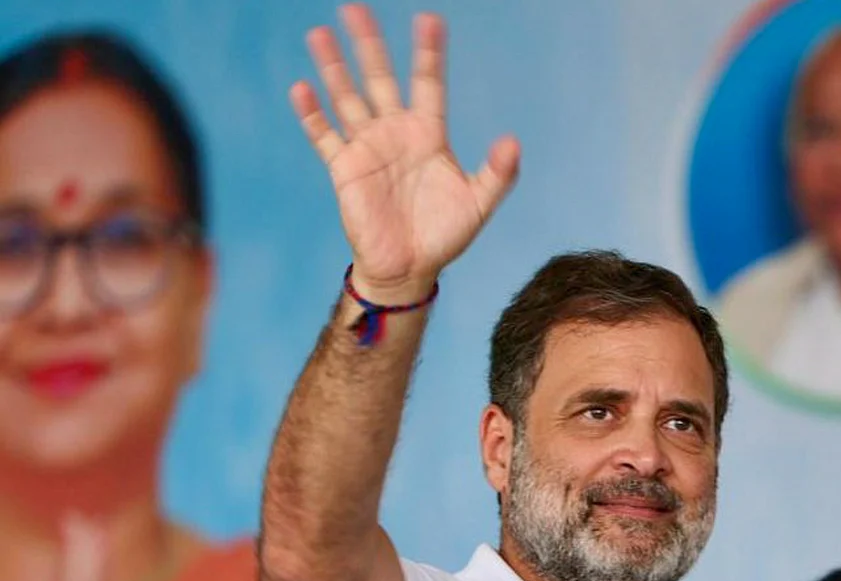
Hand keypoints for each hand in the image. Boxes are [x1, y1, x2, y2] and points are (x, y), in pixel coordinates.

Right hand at [291, 4, 520, 302]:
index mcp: (428, 134)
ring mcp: (367, 147)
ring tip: (320, 33)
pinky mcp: (344, 168)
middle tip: (355, 7)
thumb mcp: (478, 203)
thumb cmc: (445, 235)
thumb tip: (512, 142)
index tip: (428, 19)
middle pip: (379, 77)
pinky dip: (313, 113)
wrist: (409, 268)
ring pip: (346, 97)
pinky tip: (302, 88)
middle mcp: (395, 132)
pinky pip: (324, 136)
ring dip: (333, 67)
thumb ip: (497, 173)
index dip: (428, 52)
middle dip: (368, 43)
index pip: (427, 82)